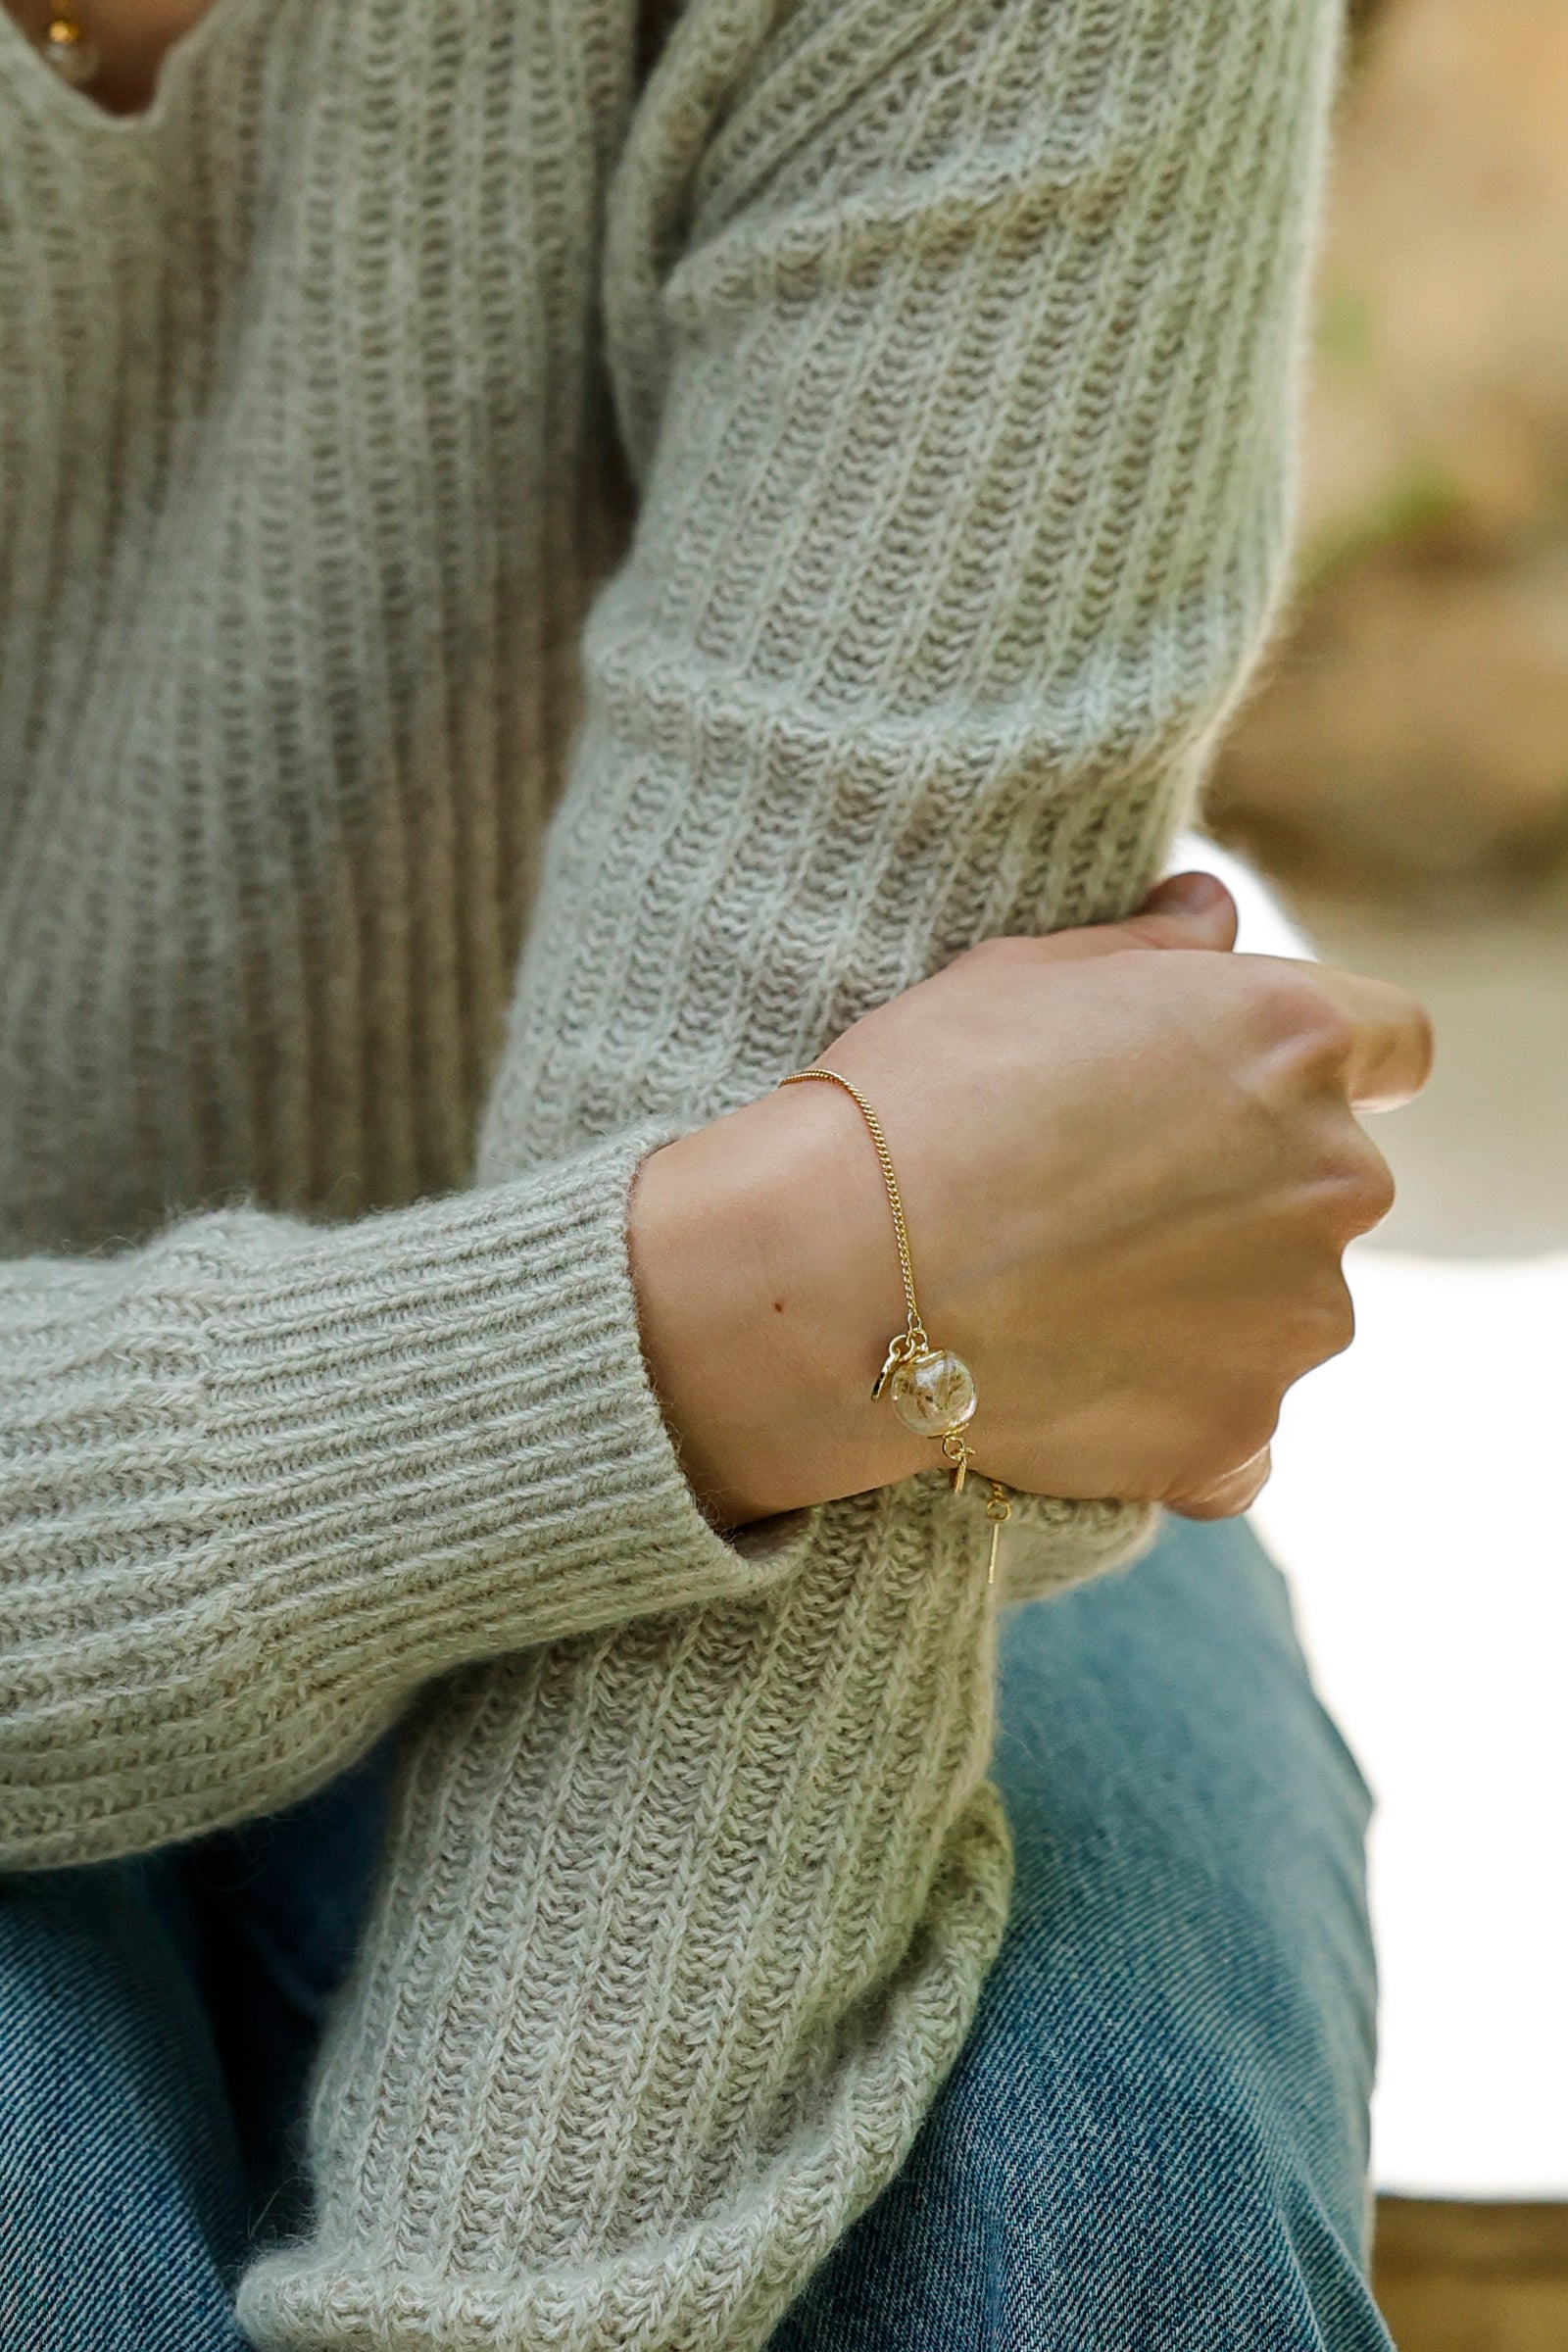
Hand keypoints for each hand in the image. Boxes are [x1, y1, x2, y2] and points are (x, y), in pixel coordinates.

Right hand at [629, 875, 1432, 1524]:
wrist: (835, 1271)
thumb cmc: (920, 1095)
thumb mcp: (1025, 974)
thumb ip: (1151, 945)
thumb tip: (1210, 913)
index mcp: (1297, 1039)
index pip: (1394, 1045)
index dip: (1324, 1068)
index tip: (1247, 1093)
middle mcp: (1335, 1178)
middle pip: (1332, 1183)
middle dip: (1250, 1191)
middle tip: (1107, 1204)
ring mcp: (1296, 1318)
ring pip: (1286, 1308)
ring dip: (1215, 1306)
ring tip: (1070, 1302)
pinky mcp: (1239, 1432)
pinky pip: (1239, 1432)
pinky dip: (1183, 1418)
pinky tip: (1080, 1393)